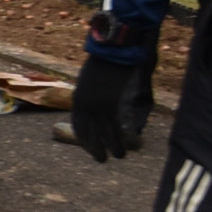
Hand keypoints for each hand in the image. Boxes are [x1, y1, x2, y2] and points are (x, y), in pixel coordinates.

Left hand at [70, 44, 158, 161]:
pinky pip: (120, 125)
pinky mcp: (114, 104)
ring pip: (107, 133)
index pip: (79, 127)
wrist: (112, 51)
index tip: (90, 149)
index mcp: (78, 100)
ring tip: (120, 156)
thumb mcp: (88, 81)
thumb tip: (93, 107)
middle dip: (96, 149)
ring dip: (115, 147)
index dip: (84, 140)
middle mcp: (86, 106)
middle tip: (102, 160)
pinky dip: (127, 136)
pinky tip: (133, 142)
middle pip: (91, 134)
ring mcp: (100, 106)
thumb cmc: (101, 63)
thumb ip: (89, 96)